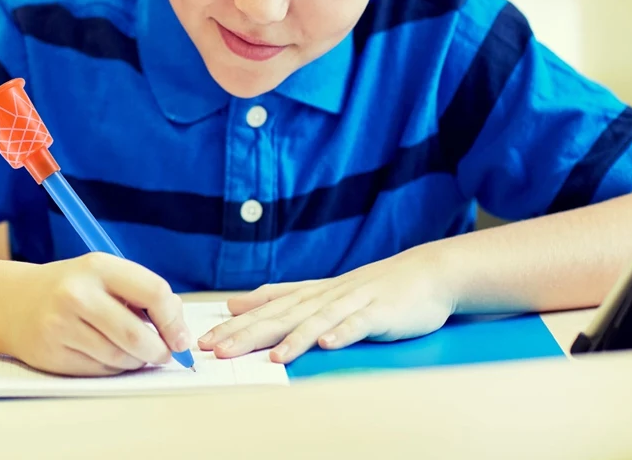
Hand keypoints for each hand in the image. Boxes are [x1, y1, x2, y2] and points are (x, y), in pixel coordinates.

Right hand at [6, 253, 189, 375]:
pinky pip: (100, 371)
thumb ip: (141, 293)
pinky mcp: (52, 355)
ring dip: (138, 361)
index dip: (174, 319)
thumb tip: (178, 326)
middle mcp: (78, 294)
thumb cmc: (73, 286)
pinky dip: (115, 369)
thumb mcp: (105, 274)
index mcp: (99, 266)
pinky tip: (112, 357)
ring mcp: (62, 326)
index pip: (153, 291)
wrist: (15, 302)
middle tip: (167, 353)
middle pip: (136, 334)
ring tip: (139, 353)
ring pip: (119, 358)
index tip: (182, 336)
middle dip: (160, 350)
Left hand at [197, 246, 455, 362]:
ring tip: (273, 357)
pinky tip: (327, 343)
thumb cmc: (372, 288)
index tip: (207, 339)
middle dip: (250, 333)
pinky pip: (359, 324)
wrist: (424, 274)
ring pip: (317, 319)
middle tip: (220, 349)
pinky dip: (343, 333)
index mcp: (311, 293)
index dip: (237, 324)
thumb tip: (237, 301)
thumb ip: (281, 296)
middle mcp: (326, 295)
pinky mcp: (379, 312)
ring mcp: (353, 302)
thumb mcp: (322, 291)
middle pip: (283, 315)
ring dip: (294, 338)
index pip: (267, 308)